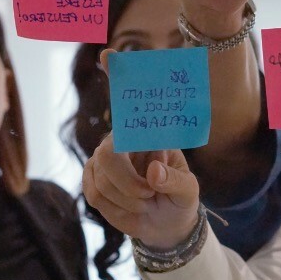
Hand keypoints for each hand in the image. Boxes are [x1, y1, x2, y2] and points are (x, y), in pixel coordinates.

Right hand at [83, 48, 199, 248]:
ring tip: (147, 201)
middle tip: (150, 194)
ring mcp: (103, 160)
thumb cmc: (180, 199)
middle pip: (107, 153)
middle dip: (128, 182)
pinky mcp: (91, 180)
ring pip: (101, 180)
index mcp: (148, 136)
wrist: (166, 225)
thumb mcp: (189, 190)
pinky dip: (117, 209)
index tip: (108, 54)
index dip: (117, 76)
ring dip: (128, 200)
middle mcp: (121, 141)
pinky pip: (94, 194)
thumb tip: (153, 173)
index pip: (131, 101)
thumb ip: (175, 181)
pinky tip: (132, 208)